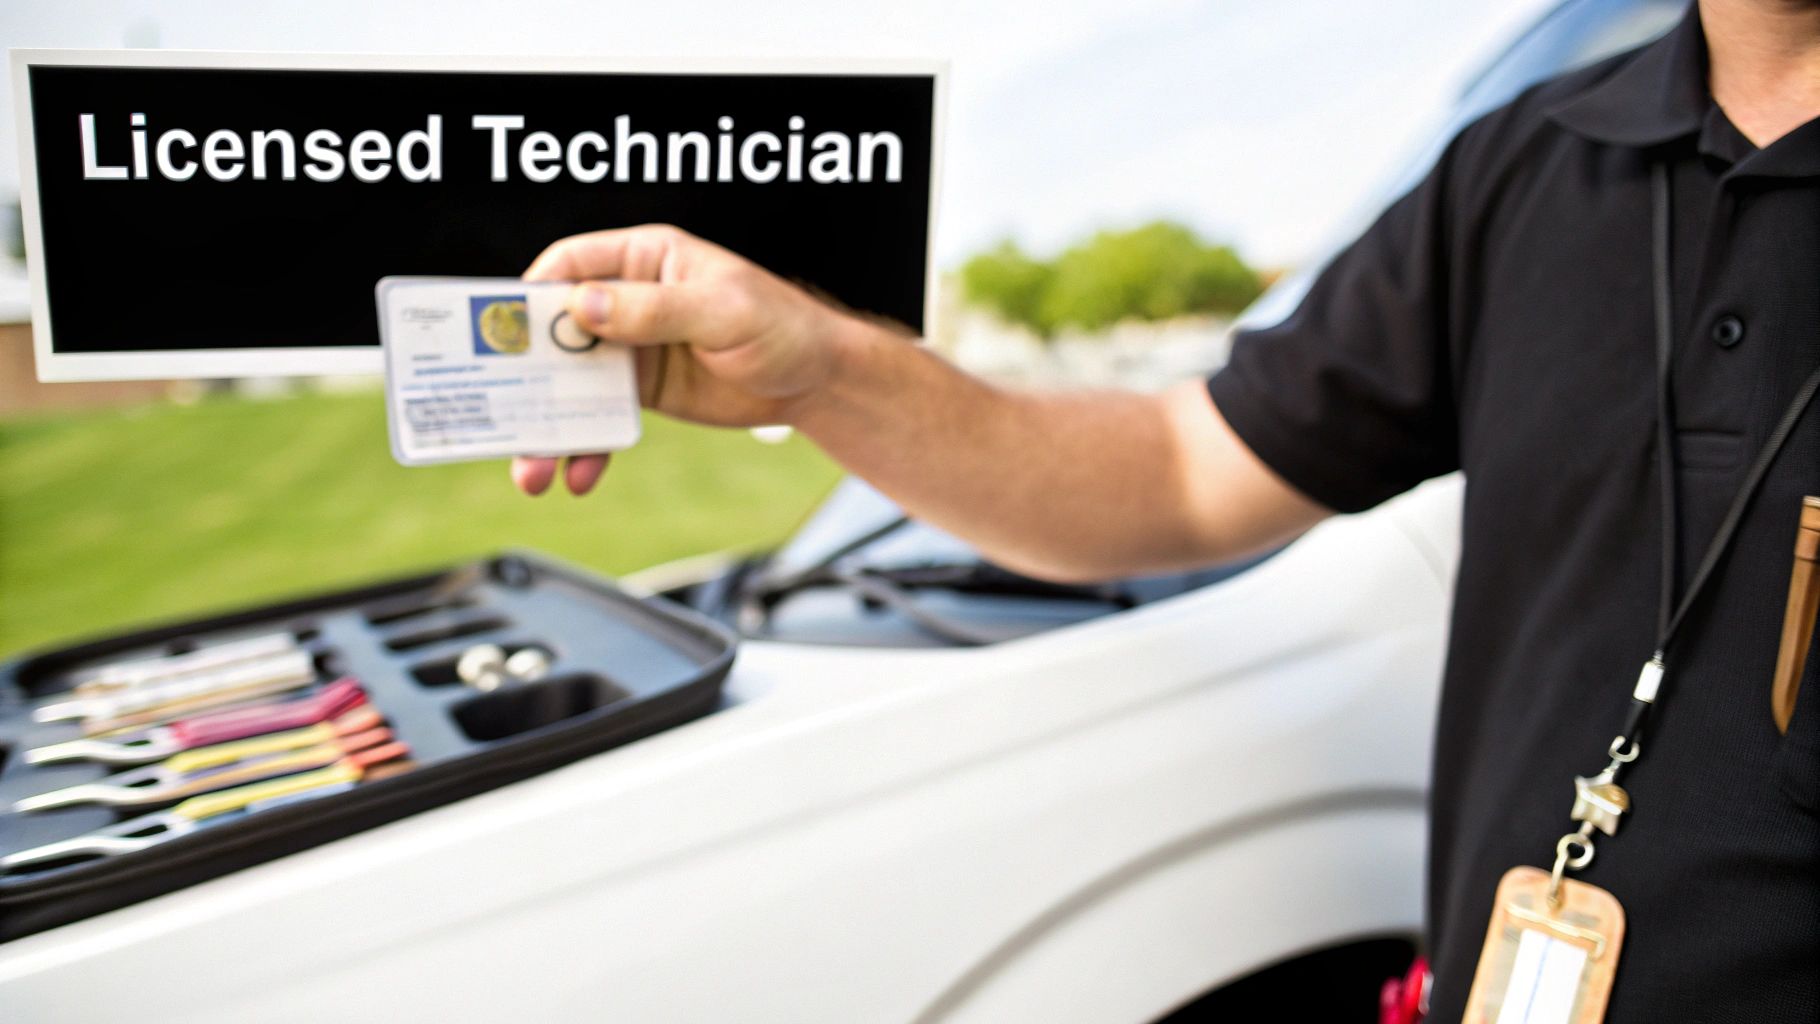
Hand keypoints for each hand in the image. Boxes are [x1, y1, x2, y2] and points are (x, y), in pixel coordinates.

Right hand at [510, 224, 860, 495]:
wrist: (816, 380)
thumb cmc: (782, 326)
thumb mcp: (722, 311)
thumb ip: (654, 309)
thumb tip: (586, 306)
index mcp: (645, 260)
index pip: (569, 265)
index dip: (532, 296)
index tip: (505, 333)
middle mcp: (628, 300)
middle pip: (557, 331)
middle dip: (526, 375)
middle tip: (502, 413)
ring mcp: (631, 348)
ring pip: (570, 381)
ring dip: (547, 424)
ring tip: (533, 468)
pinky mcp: (641, 391)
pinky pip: (599, 417)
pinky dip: (587, 446)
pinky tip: (581, 473)